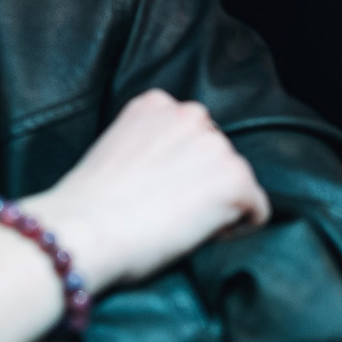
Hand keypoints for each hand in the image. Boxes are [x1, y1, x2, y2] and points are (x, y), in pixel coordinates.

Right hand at [20, 89, 269, 292]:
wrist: (84, 229)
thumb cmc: (88, 205)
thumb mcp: (116, 151)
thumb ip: (149, 147)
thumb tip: (170, 174)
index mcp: (157, 104)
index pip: (191, 136)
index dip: (182, 170)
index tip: (162, 194)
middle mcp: (191, 115)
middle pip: (217, 156)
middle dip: (203, 183)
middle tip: (172, 213)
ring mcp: (216, 146)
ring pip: (237, 182)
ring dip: (220, 204)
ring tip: (182, 226)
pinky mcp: (235, 179)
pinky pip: (257, 210)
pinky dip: (239, 228)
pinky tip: (203, 237)